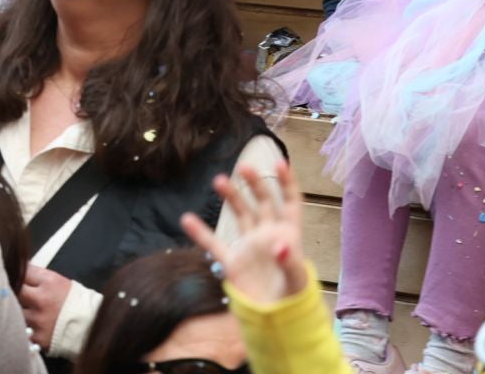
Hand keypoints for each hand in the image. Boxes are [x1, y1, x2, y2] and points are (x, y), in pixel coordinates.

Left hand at [21, 263, 73, 350]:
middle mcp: (41, 300)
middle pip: (14, 291)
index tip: (14, 276)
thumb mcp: (58, 280)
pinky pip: (21, 329)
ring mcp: (37, 320)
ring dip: (16, 310)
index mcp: (48, 282)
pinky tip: (26, 324)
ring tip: (22, 310)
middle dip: (13, 291)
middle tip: (13, 292)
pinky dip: (21, 327)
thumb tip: (18, 269)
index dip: (16, 274)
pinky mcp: (36, 337)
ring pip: (14, 311)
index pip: (22, 272)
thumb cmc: (73, 300)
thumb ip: (37, 275)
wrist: (88, 325)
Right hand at [183, 158, 307, 303]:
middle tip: (244, 168)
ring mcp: (249, 246)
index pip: (290, 202)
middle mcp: (268, 235)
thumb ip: (289, 262)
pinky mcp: (233, 262)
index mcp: (289, 234)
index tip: (279, 164)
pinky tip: (187, 219)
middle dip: (255, 184)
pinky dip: (201, 233)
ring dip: (231, 197)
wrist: (274, 320)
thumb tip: (280, 245)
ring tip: (218, 180)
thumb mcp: (296, 280)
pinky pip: (214, 244)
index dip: (287, 183)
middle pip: (262, 202)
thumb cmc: (292, 297)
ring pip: (240, 215)